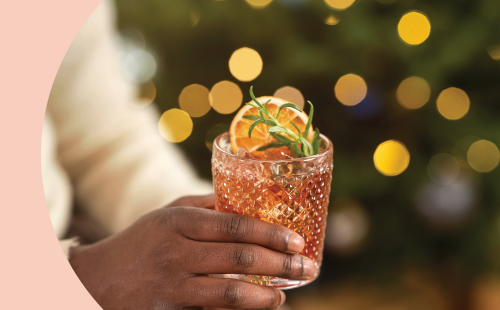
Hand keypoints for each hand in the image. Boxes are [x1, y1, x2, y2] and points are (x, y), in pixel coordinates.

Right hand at [70, 195, 312, 308]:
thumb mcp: (167, 215)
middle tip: (308, 267)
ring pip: (230, 293)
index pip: (235, 225)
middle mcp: (176, 251)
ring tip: (286, 294)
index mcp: (178, 221)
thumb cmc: (140, 242)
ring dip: (266, 296)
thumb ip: (206, 206)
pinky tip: (260, 307)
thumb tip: (247, 203)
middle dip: (281, 264)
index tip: (297, 240)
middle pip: (240, 258)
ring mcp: (171, 285)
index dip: (271, 234)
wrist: (93, 281)